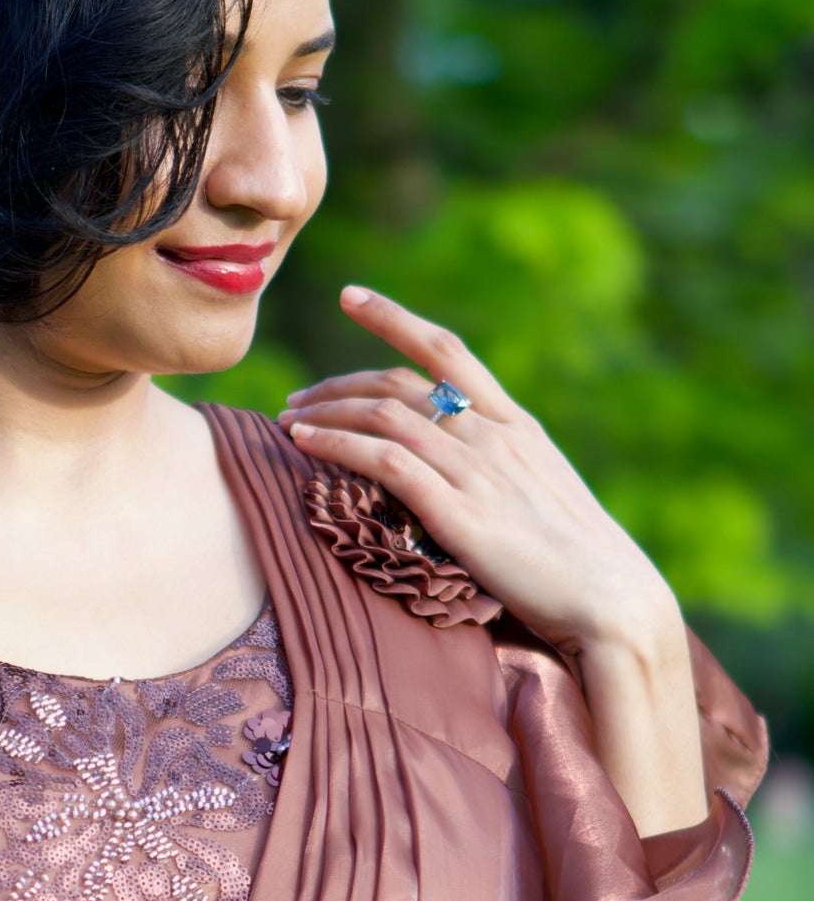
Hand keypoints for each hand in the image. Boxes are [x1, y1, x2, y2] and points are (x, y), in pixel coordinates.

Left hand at [278, 285, 681, 663]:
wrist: (613, 603)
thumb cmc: (581, 569)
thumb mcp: (544, 502)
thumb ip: (505, 478)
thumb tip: (470, 483)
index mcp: (518, 428)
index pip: (448, 352)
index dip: (395, 317)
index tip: (352, 297)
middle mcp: (495, 437)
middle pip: (403, 381)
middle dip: (341, 380)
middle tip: (299, 397)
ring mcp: (477, 472)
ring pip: (386, 414)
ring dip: (327, 411)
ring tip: (288, 421)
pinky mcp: (459, 513)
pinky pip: (385, 460)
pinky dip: (337, 444)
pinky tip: (304, 443)